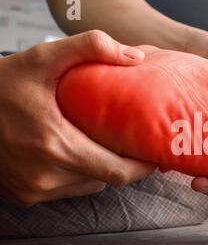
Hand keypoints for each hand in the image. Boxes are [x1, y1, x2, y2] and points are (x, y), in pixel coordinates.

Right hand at [0, 30, 155, 205]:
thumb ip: (88, 48)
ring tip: (105, 144)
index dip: (142, 167)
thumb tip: (134, 57)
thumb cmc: (0, 85)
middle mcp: (45, 176)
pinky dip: (78, 175)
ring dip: (100, 169)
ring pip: (88, 186)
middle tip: (136, 145)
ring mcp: (33, 190)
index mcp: (55, 146)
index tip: (155, 154)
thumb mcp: (41, 58)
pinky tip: (76, 154)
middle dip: (125, 165)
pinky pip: (66, 190)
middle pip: (106, 179)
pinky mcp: (24, 196)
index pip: (117, 172)